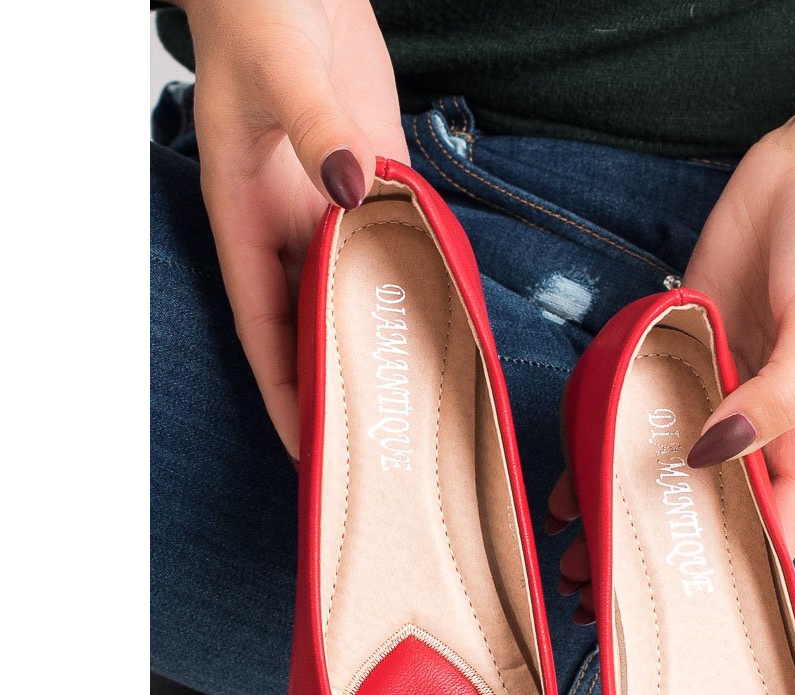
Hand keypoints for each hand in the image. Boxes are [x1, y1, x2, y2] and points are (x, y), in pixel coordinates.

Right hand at [180, 0, 407, 457]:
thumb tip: (350, 188)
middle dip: (341, 388)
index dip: (285, 395)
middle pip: (316, 329)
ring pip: (361, 295)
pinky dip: (421, 282)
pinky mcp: (379, 182)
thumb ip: (314, 130)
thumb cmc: (260, 11)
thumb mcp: (282, 71)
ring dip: (386, 343)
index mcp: (246, 219)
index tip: (310, 452)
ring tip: (422, 404)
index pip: (264, 331)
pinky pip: (402, 245)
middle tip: (384, 448)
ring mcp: (338, 210)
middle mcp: (293, 228)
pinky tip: (449, 320)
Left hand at [548, 53, 794, 616]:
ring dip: (622, 512)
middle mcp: (756, 428)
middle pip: (707, 512)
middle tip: (603, 598)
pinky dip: (604, 447)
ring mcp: (713, 392)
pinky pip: (636, 411)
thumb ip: (772, 400)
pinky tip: (569, 478)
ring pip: (663, 471)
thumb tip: (708, 454)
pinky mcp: (679, 353)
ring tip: (574, 557)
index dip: (732, 578)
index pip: (773, 530)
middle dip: (660, 557)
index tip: (682, 620)